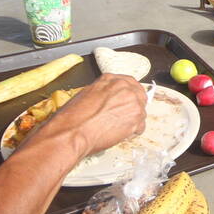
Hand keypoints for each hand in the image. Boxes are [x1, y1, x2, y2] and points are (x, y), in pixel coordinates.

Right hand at [29, 74, 146, 160]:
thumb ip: (103, 93)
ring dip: (132, 120)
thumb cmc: (73, 117)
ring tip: (117, 127)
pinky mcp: (136, 119)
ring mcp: (132, 102)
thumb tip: (109, 100)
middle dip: (133, 106)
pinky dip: (132, 132)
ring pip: (140, 112)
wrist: (72, 132)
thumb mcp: (87, 94)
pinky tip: (119, 134)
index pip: (129, 83)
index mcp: (110, 79)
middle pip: (139, 95)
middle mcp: (124, 88)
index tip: (127, 100)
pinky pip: (141, 127)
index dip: (129, 94)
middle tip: (125, 116)